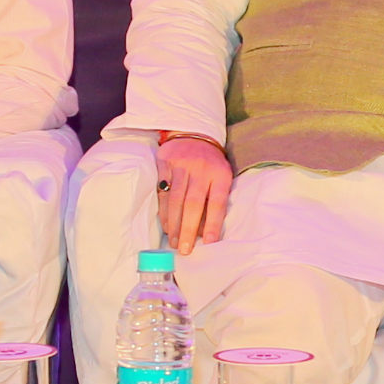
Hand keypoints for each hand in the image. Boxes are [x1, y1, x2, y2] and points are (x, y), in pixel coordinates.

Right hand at [154, 132, 234, 254]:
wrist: (193, 134)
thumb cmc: (210, 164)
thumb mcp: (221, 177)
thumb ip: (215, 200)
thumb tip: (204, 233)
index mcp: (220, 174)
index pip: (217, 202)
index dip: (213, 223)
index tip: (209, 242)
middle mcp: (201, 169)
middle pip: (193, 203)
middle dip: (188, 229)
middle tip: (184, 249)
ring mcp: (181, 165)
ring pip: (175, 199)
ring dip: (173, 224)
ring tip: (174, 241)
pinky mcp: (165, 163)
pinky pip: (162, 191)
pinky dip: (163, 211)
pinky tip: (165, 225)